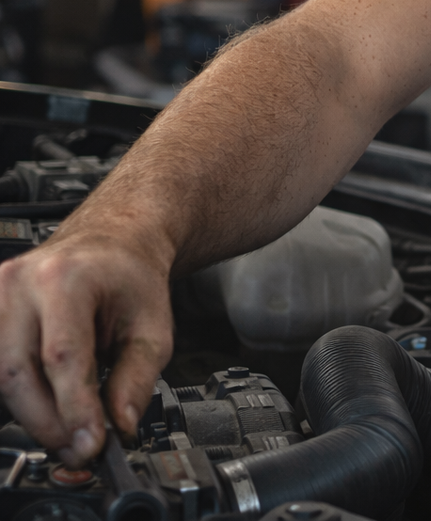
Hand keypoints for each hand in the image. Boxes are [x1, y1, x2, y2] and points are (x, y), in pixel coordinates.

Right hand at [0, 231, 173, 465]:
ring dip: (31, 413)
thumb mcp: (153, 326)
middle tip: (80, 448)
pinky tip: (44, 407)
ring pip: (1, 375)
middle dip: (50, 421)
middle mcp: (20, 282)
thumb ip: (137, 377)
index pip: (62, 355)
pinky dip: (17, 394)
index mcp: (66, 278)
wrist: (112, 243)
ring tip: (67, 431)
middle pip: (19, 372)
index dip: (74, 408)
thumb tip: (121, 425)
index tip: (90, 444)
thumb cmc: (130, 278)